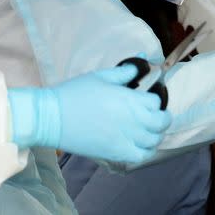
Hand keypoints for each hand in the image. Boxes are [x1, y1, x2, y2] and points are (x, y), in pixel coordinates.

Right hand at [8, 65, 171, 163]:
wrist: (52, 118)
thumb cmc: (75, 93)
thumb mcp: (102, 76)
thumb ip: (125, 71)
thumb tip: (143, 58)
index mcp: (131, 100)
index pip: (157, 102)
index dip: (154, 100)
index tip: (147, 99)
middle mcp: (134, 120)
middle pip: (162, 123)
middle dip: (162, 118)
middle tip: (154, 115)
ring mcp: (126, 139)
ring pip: (154, 141)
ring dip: (155, 134)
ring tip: (147, 130)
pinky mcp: (115, 153)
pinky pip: (140, 157)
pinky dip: (144, 151)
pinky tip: (138, 145)